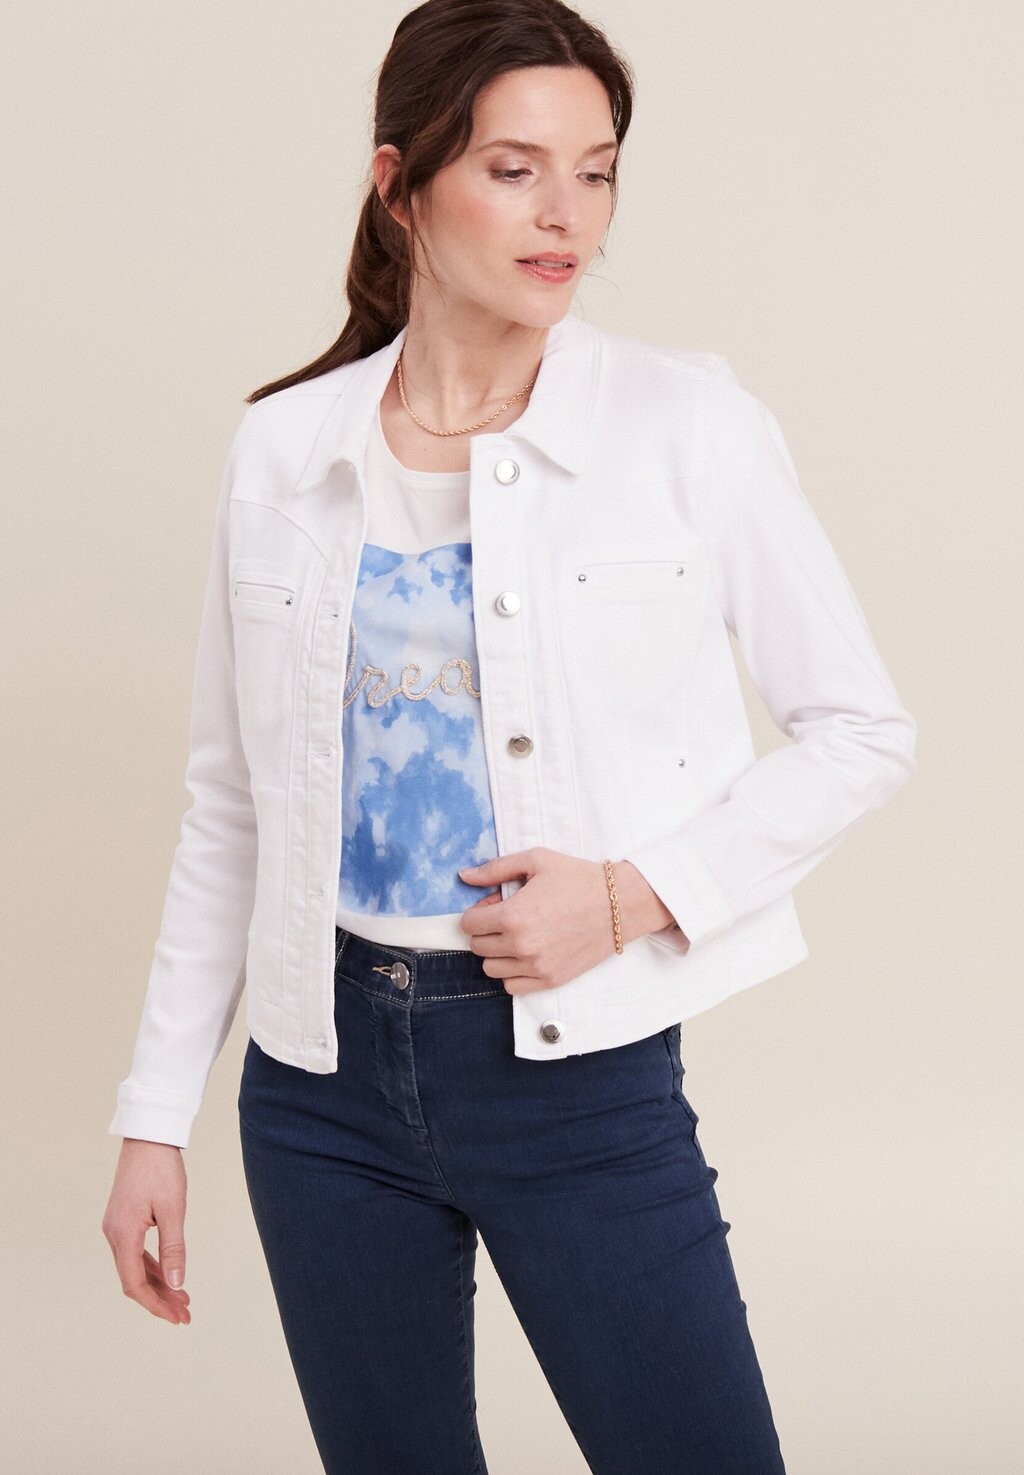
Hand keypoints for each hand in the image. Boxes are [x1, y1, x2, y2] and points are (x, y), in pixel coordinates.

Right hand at [102, 1138, 190, 1325]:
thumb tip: (177, 1284)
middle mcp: (114, 1234)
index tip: (177, 1317)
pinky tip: (170, 1273)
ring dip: (158, 1283)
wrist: (149, 1136)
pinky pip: (136, 1251)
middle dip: (160, 1299)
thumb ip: (174, 1249)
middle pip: (134, 1279)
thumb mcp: (173, 1210)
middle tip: (185, 1314)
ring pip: (135, 1266)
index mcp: (122, 1235)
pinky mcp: (124, 1218)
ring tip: (183, 1299)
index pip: (134, 1284)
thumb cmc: (161, 1169)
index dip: (156, 1305)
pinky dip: (153, 1266)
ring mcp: (117, 1226)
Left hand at [457, 846, 625, 992]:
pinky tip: (525, 955)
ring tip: (517, 936)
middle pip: (477, 947)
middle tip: (507, 918)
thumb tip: (464, 876)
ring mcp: (536, 966)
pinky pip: (511, 986)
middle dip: (486, 931)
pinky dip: (512, 972)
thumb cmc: (578, 879)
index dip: (477, 912)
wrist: (619, 904)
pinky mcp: (550, 980)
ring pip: (490, 969)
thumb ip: (496, 869)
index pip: (469, 924)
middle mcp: (521, 946)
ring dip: (496, 953)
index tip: (493, 906)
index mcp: (513, 916)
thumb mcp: (536, 861)